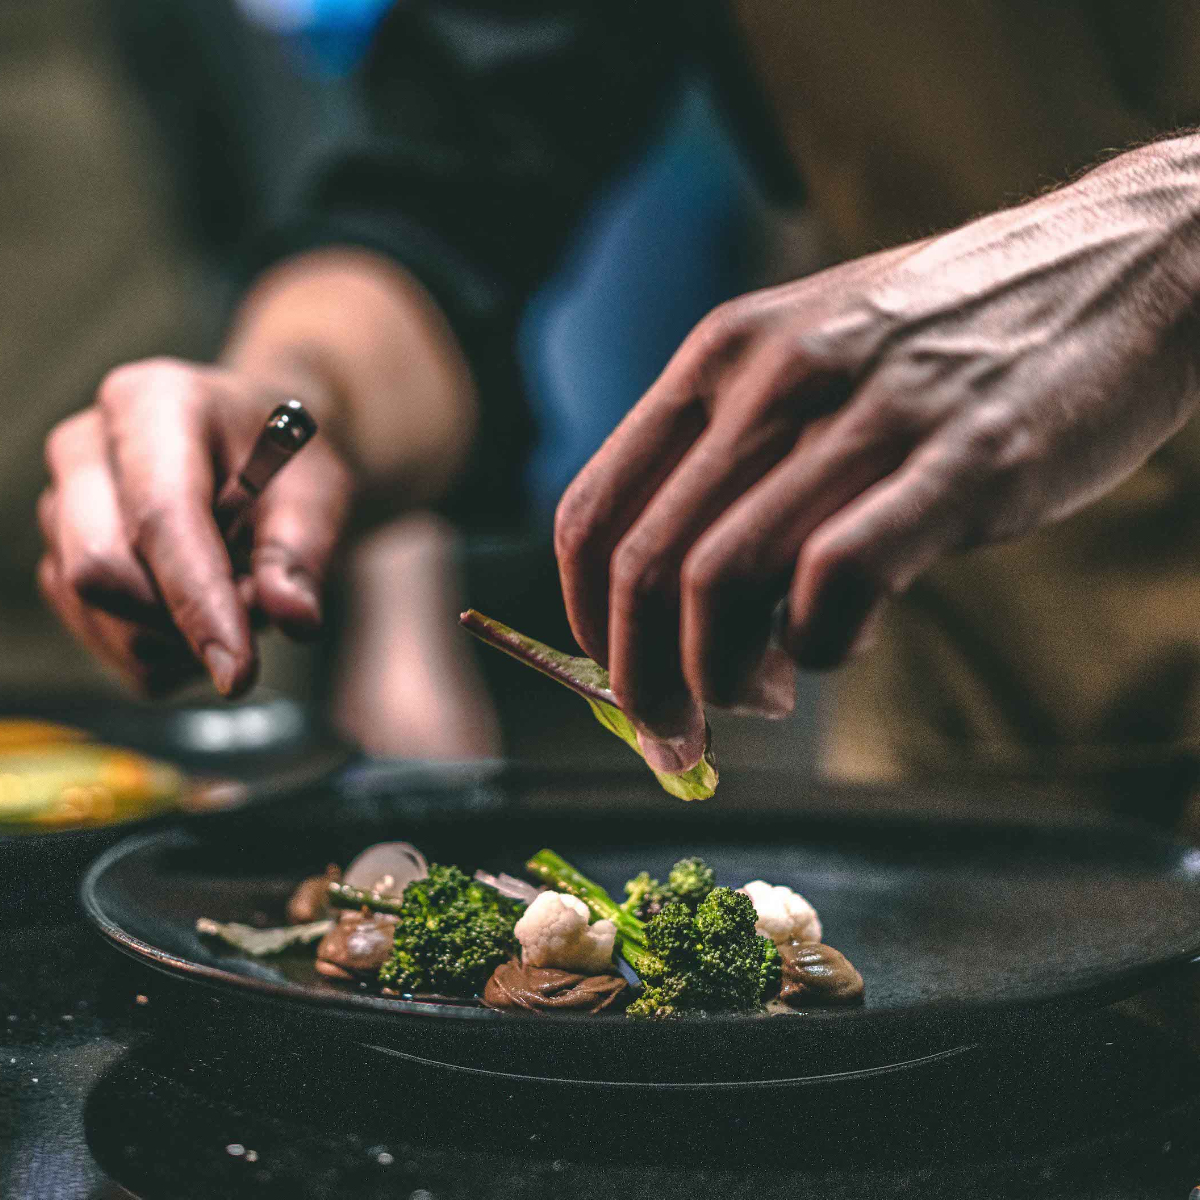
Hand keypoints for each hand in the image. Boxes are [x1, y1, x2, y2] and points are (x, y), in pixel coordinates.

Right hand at [39, 358, 352, 695]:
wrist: (263, 449)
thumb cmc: (289, 461)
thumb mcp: (321, 490)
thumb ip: (305, 552)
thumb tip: (293, 618)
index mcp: (152, 403)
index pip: (160, 517)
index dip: (198, 601)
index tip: (239, 672)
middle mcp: (85, 448)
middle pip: (100, 570)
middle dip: (185, 618)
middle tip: (262, 603)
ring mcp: (60, 506)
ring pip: (97, 616)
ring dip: (181, 638)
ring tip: (240, 594)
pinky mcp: (60, 560)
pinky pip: (104, 642)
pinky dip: (167, 652)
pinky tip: (206, 614)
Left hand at [556, 136, 1199, 768]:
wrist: (1120, 266)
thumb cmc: (945, 342)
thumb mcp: (809, 362)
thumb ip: (739, 464)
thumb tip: (682, 607)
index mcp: (718, 357)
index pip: (591, 512)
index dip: (585, 624)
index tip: (619, 680)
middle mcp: (771, 377)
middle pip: (643, 567)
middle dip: (642, 682)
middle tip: (675, 735)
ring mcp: (864, 415)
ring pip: (721, 581)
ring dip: (719, 677)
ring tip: (762, 697)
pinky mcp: (960, 461)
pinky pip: (837, 578)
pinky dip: (819, 644)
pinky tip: (841, 642)